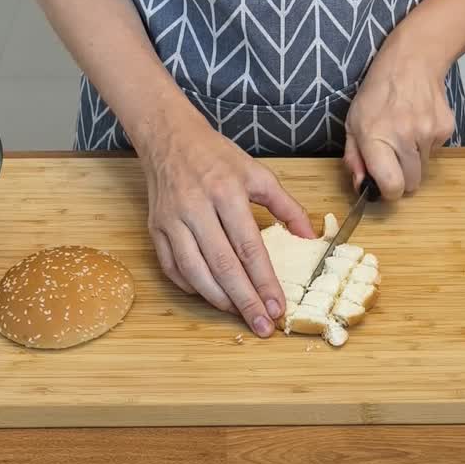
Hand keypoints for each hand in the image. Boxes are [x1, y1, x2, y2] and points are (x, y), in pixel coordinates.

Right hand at [137, 120, 314, 337]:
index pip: (249, 248)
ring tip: (239, 313)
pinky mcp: (155, 228)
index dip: (264, 282)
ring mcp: (172, 220)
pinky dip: (191, 286)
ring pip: (195, 272)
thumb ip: (286, 206)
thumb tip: (309, 237)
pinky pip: (172, 268)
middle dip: (245, 301)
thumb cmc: (217, 157)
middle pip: (223, 266)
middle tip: (261, 325)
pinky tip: (210, 294)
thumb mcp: (258, 174)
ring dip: (218, 299)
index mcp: (226, 192)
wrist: (170, 138)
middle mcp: (196, 208)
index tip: (277, 306)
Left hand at [344, 36, 453, 198]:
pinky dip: (426, 145)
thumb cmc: (378, 92)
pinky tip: (417, 123)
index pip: (392, 187)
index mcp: (376, 138)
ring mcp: (428, 134)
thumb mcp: (353, 123)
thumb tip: (361, 185)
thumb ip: (354, 158)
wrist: (412, 62)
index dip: (388, 192)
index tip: (384, 186)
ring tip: (404, 134)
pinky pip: (435, 152)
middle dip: (402, 178)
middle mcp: (404, 138)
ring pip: (424, 169)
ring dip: (413, 160)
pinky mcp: (445, 129)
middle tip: (393, 160)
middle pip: (412, 184)